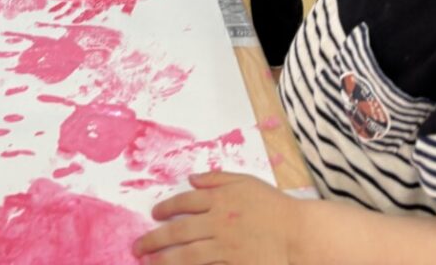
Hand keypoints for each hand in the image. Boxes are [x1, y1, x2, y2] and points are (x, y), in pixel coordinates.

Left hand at [133, 171, 297, 264]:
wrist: (298, 234)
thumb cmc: (274, 206)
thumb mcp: (247, 182)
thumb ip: (217, 178)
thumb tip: (192, 179)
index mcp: (220, 199)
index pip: (185, 202)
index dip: (166, 208)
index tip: (154, 214)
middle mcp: (218, 223)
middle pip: (178, 231)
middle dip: (154, 239)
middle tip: (138, 246)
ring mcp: (224, 247)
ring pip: (186, 255)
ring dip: (163, 259)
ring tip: (147, 262)